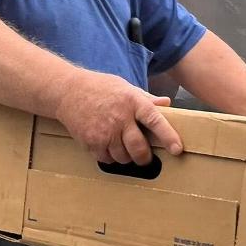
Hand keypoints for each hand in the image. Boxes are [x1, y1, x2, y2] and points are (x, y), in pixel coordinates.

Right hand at [56, 71, 184, 164]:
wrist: (67, 91)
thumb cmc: (99, 88)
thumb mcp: (124, 87)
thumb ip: (146, 99)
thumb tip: (166, 104)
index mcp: (132, 101)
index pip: (154, 120)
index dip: (167, 136)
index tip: (177, 149)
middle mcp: (120, 117)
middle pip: (139, 148)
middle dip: (145, 157)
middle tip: (144, 156)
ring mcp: (104, 131)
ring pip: (123, 157)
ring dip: (126, 156)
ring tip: (121, 145)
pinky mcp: (91, 142)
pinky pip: (107, 159)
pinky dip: (110, 156)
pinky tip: (106, 144)